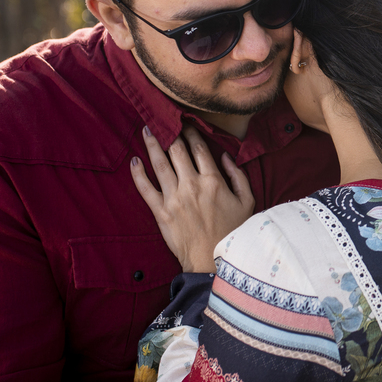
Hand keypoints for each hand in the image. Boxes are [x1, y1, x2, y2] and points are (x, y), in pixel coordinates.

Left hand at [130, 126, 254, 271]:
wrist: (211, 261)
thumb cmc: (232, 231)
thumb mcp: (247, 201)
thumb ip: (238, 176)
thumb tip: (225, 157)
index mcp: (213, 180)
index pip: (199, 148)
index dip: (191, 132)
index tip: (185, 122)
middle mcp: (191, 185)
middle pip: (177, 150)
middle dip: (171, 132)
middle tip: (164, 120)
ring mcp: (174, 198)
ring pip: (159, 164)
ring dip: (152, 144)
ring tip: (146, 129)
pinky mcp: (161, 212)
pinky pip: (145, 189)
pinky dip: (138, 174)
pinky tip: (134, 161)